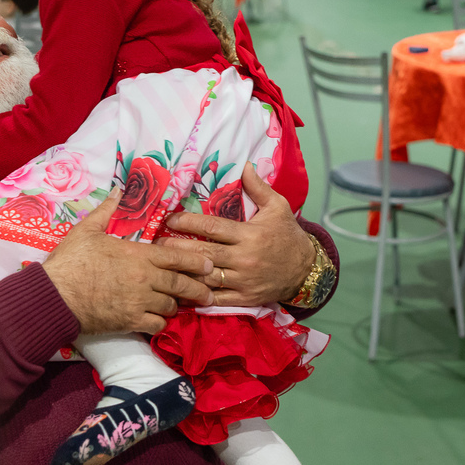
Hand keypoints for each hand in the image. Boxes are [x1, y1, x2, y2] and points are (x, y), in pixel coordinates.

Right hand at [45, 189, 214, 334]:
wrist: (56, 296)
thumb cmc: (71, 261)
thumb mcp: (87, 230)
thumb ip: (106, 211)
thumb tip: (117, 191)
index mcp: (138, 254)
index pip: (175, 257)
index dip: (195, 261)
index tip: (209, 265)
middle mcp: (144, 278)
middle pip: (181, 284)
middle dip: (198, 289)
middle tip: (208, 293)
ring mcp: (139, 301)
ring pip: (171, 306)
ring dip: (176, 306)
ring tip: (181, 306)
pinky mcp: (130, 321)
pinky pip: (156, 325)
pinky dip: (161, 323)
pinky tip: (159, 320)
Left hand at [158, 163, 313, 306]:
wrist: (307, 270)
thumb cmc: (288, 236)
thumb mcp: (278, 207)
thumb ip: (258, 187)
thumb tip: (244, 165)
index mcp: (250, 235)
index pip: (212, 228)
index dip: (188, 224)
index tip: (170, 220)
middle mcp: (244, 258)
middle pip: (204, 254)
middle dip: (177, 250)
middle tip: (156, 245)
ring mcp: (243, 281)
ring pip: (207, 278)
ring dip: (183, 274)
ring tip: (163, 267)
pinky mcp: (244, 298)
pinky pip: (216, 299)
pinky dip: (197, 297)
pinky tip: (180, 291)